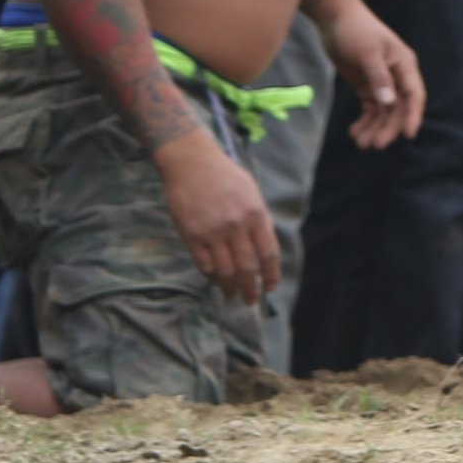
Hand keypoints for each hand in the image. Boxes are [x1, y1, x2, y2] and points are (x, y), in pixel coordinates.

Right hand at [156, 131, 281, 303]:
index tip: (270, 288)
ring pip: (225, 271)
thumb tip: (265, 246)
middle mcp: (236, 226)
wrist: (191, 162)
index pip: (269, 254)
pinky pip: (204, 264)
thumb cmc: (224, 175)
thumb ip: (260, 219)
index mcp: (255, 215)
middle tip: (251, 301)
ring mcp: (213, 232)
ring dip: (230, 287)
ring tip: (232, 294)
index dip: (271, 275)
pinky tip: (215, 278)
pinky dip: (211, 275)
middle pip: (247, 267)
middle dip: (251, 288)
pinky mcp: (192, 235)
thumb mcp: (252, 192)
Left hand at [324, 0, 427, 146]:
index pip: (414, 95)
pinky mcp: (367, 86)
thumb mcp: (367, 53)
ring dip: (374, 128)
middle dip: (387, 128)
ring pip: (383, 112)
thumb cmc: (355, 30)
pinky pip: (371, 109)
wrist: (335, 19)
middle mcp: (397, 77)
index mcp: (404, 66)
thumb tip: (389, 103)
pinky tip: (355, 131)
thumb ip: (378, 78)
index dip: (413, 116)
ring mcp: (382, 83)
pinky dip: (364, 121)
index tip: (408, 135)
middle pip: (398, 109)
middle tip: (374, 145)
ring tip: (361, 143)